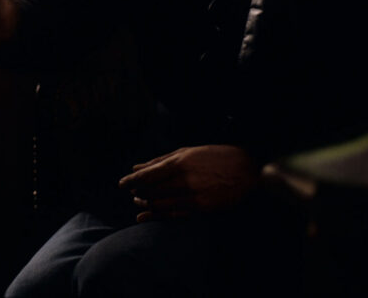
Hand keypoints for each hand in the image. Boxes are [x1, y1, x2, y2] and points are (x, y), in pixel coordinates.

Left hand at [118, 145, 259, 221]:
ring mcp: (194, 196)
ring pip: (161, 205)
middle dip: (138, 193)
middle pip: (152, 192)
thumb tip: (137, 166)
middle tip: (132, 193)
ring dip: (147, 204)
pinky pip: (175, 214)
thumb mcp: (186, 152)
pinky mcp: (203, 209)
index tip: (121, 184)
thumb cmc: (213, 156)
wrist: (246, 169)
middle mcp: (184, 181)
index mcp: (179, 163)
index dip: (131, 181)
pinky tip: (147, 215)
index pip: (147, 175)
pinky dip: (159, 215)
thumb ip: (159, 160)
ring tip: (139, 202)